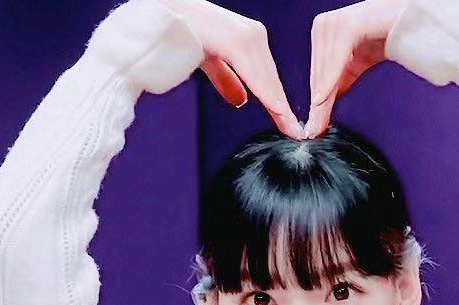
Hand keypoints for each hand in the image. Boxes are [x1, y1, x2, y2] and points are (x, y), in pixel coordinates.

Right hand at [157, 0, 303, 138]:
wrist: (160, 18)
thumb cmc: (181, 37)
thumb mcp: (209, 62)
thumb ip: (226, 79)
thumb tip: (241, 100)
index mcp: (249, 39)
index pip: (268, 77)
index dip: (279, 103)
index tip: (290, 126)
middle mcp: (252, 34)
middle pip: (272, 79)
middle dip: (283, 109)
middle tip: (298, 134)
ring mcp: (245, 35)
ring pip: (267, 78)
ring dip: (280, 106)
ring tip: (290, 129)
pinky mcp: (234, 40)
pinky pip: (255, 73)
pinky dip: (267, 93)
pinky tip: (277, 109)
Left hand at [305, 0, 406, 138]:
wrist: (411, 20)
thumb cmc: (386, 36)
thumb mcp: (357, 64)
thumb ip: (340, 81)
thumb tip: (325, 105)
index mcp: (322, 32)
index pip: (317, 74)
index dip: (316, 102)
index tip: (313, 125)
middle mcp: (322, 25)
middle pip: (318, 75)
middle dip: (317, 106)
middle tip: (314, 131)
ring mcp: (332, 23)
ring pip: (324, 71)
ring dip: (322, 100)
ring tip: (317, 123)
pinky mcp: (346, 26)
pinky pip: (336, 60)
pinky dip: (330, 82)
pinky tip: (322, 101)